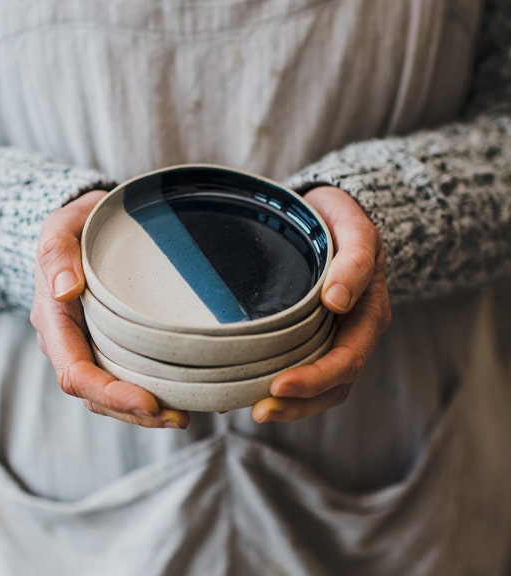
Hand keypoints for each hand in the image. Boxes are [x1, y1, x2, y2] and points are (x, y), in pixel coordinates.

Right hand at [30, 190, 189, 428]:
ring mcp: (89, 345)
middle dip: (135, 413)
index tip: (149, 402)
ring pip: (110, 393)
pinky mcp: (109, 343)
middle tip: (178, 418)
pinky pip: (124, 376)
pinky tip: (178, 395)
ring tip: (182, 416)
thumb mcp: (60, 227)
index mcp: (54, 322)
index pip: (75, 373)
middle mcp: (69, 343)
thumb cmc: (72, 228)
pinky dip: (148, 391)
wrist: (78, 229)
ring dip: (144, 412)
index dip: (110, 394)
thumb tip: (64, 290)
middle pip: (96, 395)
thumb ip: (57, 254)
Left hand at [252, 186, 391, 422]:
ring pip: (324, 386)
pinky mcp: (319, 335)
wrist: (333, 215)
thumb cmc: (341, 220)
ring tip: (258, 412)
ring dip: (294, 406)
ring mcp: (338, 336)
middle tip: (260, 412)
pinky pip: (309, 369)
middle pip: (335, 383)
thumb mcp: (354, 228)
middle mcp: (356, 331)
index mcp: (370, 311)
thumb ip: (355, 259)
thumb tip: (338, 301)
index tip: (279, 385)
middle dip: (300, 403)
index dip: (316, 378)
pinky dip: (289, 389)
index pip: (347, 358)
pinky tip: (256, 390)